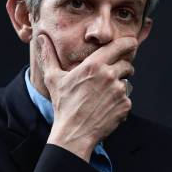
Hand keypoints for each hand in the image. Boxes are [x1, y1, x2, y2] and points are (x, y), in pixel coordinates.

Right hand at [37, 34, 136, 160]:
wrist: (74, 133)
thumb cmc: (63, 106)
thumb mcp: (53, 79)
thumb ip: (49, 56)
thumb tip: (41, 38)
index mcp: (94, 65)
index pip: (120, 46)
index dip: (128, 43)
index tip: (131, 43)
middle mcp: (109, 75)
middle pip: (127, 64)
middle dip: (123, 68)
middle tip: (111, 78)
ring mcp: (118, 91)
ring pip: (126, 83)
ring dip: (119, 87)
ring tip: (104, 97)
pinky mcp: (124, 105)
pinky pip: (127, 100)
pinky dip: (119, 104)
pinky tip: (106, 109)